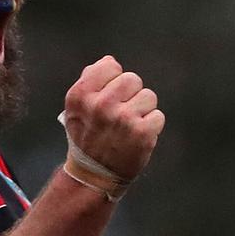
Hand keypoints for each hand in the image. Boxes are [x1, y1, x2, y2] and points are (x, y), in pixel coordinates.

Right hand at [63, 55, 164, 180]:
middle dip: (131, 94)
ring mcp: (122, 119)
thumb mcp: (76, 107)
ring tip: (129, 126)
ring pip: (148, 96)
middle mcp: (100, 105)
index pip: (111, 66)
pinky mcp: (142, 133)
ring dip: (143, 110)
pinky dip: (151, 126)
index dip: (113, 80)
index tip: (108, 96)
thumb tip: (110, 61)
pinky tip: (137, 136)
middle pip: (132, 79)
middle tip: (121, 113)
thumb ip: (90, 79)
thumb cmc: (87, 136)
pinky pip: (158, 116)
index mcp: (81, 95)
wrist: (94, 174)